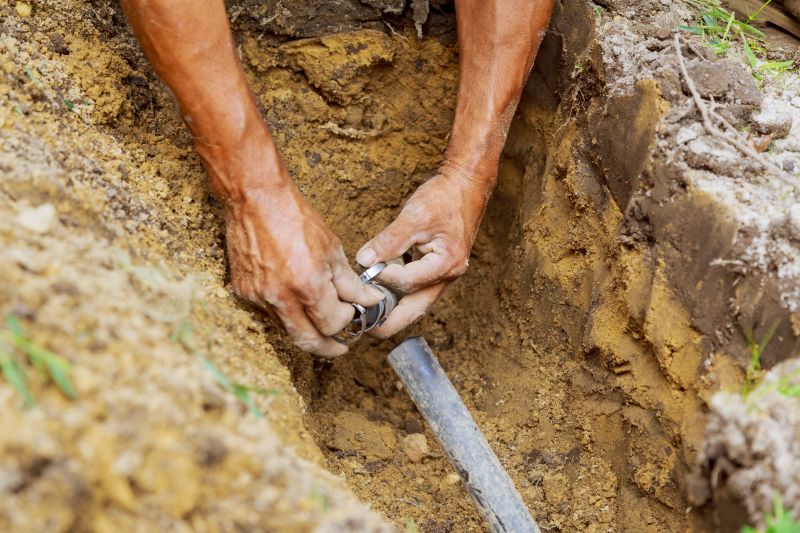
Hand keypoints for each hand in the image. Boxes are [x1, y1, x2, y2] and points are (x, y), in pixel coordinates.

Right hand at [225, 182, 381, 356]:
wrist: (255, 199)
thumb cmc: (296, 218)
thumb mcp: (332, 249)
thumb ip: (350, 282)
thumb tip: (368, 301)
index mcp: (307, 286)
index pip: (333, 325)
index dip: (347, 321)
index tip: (353, 313)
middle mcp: (280, 298)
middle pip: (308, 342)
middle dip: (329, 348)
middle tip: (342, 346)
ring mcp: (259, 298)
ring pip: (288, 330)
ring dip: (308, 330)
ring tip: (322, 321)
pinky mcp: (244, 293)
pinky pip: (270, 314)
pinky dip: (288, 314)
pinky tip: (297, 300)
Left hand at [356, 162, 493, 336]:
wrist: (465, 186)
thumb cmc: (444, 198)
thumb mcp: (414, 216)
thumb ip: (389, 241)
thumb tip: (364, 260)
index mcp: (446, 264)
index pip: (409, 282)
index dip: (386, 278)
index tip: (368, 269)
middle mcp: (448, 274)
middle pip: (417, 308)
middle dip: (392, 322)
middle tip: (367, 331)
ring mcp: (444, 274)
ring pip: (417, 301)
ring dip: (396, 310)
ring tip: (371, 318)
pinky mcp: (438, 268)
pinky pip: (418, 288)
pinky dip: (401, 294)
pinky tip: (383, 295)